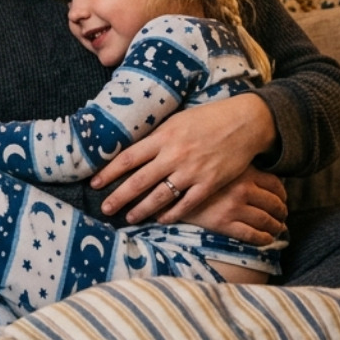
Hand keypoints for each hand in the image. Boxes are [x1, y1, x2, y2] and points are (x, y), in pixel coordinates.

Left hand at [93, 93, 277, 223]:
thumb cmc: (207, 119)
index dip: (109, 172)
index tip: (94, 183)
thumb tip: (133, 150)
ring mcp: (192, 171)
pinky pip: (187, 203)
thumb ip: (156, 137)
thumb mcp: (176, 121)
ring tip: (128, 218)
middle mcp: (174, 155)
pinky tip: (161, 219)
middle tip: (105, 209)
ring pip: (160, 196)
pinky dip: (172, 213)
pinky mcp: (209, 183)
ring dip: (142, 209)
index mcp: (163, 136)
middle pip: (139, 180)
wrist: (244, 123)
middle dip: (119, 197)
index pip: (128, 157)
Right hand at [163, 165, 286, 244]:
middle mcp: (242, 189)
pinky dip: (263, 239)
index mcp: (244, 172)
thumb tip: (249, 164)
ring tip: (277, 229)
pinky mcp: (224, 223)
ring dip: (276, 227)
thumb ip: (235, 162)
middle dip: (281, 212)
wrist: (167, 185)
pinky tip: (266, 240)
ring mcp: (234, 207)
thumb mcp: (218, 159)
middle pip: (274, 203)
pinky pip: (252, 234)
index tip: (282, 200)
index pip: (275, 184)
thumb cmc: (192, 169)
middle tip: (282, 217)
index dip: (282, 194)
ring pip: (266, 220)